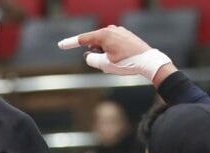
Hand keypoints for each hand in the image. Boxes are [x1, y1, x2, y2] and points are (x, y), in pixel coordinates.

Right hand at [59, 25, 176, 84]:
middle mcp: (111, 30)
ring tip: (116, 62)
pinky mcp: (124, 35)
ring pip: (103, 45)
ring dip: (104, 54)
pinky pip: (111, 44)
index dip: (70, 43)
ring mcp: (118, 31)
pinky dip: (111, 52)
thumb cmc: (126, 63)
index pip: (82, 39)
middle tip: (106, 63)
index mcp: (104, 35)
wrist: (148, 61)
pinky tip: (121, 59)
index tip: (60, 45)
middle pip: (93, 43)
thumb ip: (91, 59)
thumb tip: (89, 55)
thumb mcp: (105, 65)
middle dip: (95, 54)